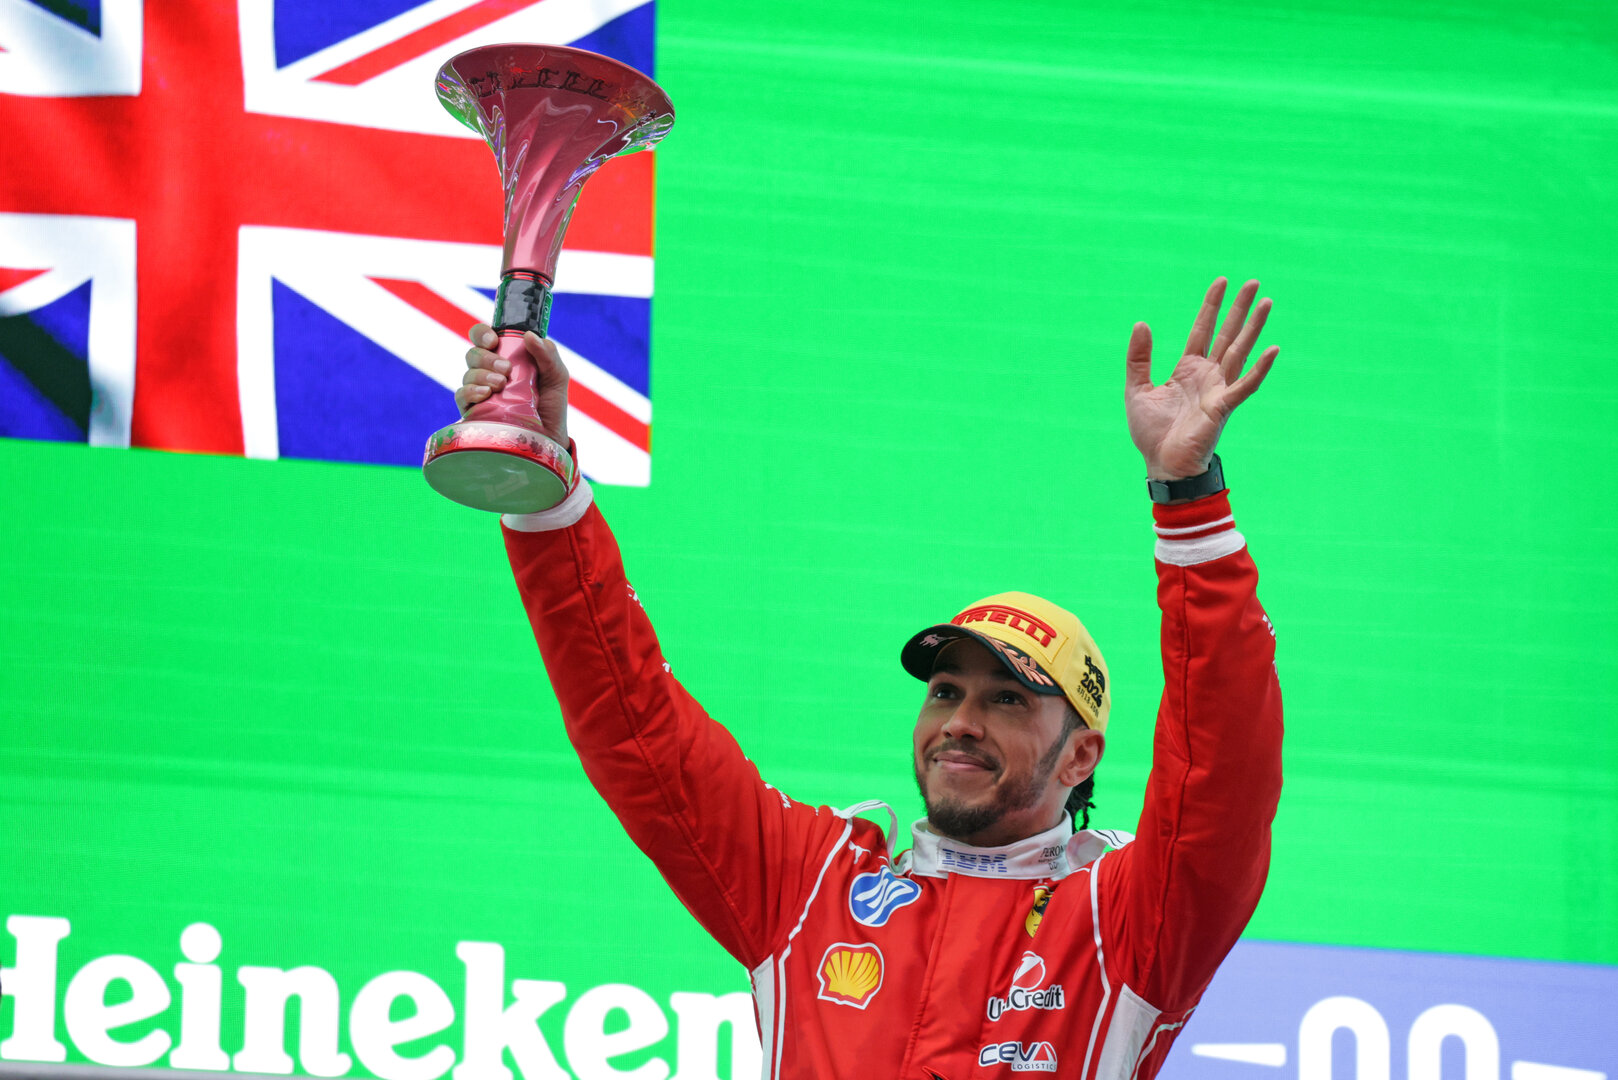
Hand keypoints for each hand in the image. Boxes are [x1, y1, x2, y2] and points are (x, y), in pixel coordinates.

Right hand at [457, 324, 570, 446]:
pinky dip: (471, 391)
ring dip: (483, 374)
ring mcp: (479, 392)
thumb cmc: (551, 407)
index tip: (493, 340)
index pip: (484, 338)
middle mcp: (489, 373)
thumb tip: (529, 335)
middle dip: (487, 357)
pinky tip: (485, 394)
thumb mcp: (556, 378)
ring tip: (501, 384)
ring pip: (468, 374)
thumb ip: (548, 355)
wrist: (548, 438)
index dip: (482, 334)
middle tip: (506, 369)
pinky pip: (461, 395)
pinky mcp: (473, 411)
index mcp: (505, 358)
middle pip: (473, 354)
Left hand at [1124, 277, 1278, 480]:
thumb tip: (1142, 323)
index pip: (1202, 330)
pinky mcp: (1223, 407)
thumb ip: (1139, 358)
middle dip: (1239, 309)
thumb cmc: (1152, 433)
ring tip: (1267, 302)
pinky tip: (1273, 349)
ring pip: (1239, 351)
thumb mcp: (1137, 388)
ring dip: (1254, 328)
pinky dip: (1259, 368)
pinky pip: (1245, 385)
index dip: (1211, 306)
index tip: (1221, 282)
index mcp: (1187, 369)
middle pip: (1227, 334)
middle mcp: (1207, 375)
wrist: (1161, 464)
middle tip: (1253, 282)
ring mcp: (1218, 389)